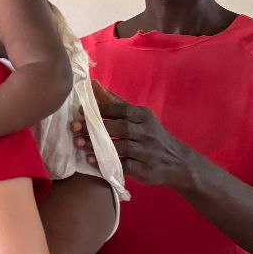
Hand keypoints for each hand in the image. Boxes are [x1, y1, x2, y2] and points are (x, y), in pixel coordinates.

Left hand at [70, 81, 196, 188]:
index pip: (122, 110)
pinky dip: (106, 163)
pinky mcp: (145, 169)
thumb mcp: (138, 116)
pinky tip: (92, 161)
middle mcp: (147, 132)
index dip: (100, 110)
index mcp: (144, 116)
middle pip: (121, 127)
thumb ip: (114, 102)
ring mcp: (147, 151)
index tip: (80, 111)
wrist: (178, 162)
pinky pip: (124, 166)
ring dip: (98, 146)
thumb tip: (92, 84)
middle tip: (74, 128)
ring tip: (79, 144)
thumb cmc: (151, 135)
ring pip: (121, 147)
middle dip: (96, 128)